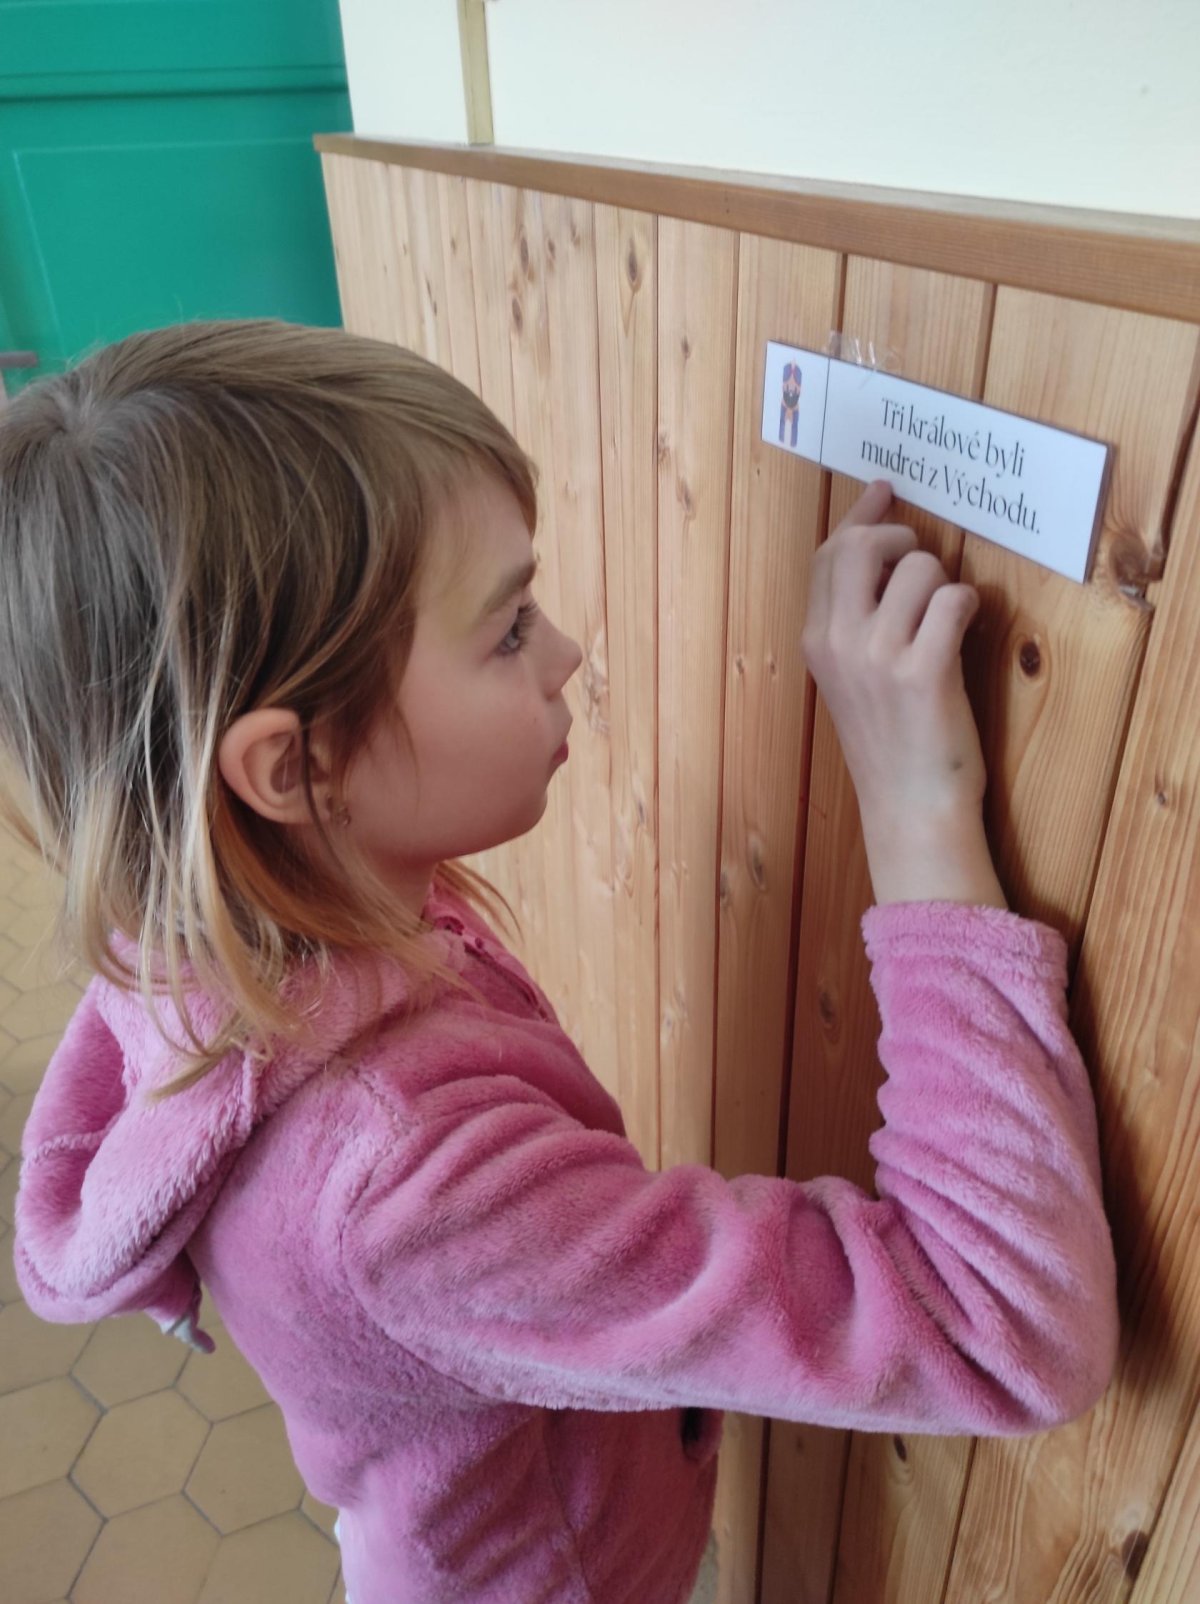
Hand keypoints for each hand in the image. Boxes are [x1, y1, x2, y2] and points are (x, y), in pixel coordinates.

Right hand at [802, 479, 988, 830]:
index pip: (827, 555)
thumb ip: (854, 623)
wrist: (909, 808)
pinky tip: (966, 626)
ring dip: (943, 580)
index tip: (884, 491)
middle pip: (860, 545)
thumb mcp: (851, 681)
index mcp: (815, 642)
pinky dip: (967, 603)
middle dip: (899, 537)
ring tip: (947, 615)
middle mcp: (838, 643)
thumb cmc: (889, 745)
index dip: (860, 516)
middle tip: (921, 560)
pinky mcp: (923, 672)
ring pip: (917, 567)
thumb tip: (879, 557)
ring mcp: (877, 657)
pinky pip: (952, 599)